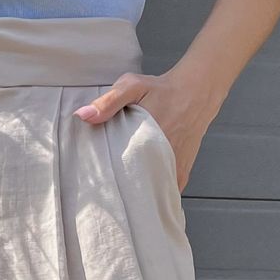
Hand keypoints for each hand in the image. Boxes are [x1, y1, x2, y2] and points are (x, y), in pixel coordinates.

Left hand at [73, 68, 215, 190]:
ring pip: (151, 192)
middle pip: (134, 186)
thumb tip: (83, 115)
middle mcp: (163, 159)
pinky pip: (164, 191)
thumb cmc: (162, 90)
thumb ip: (108, 101)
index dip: (105, 177)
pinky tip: (140, 191)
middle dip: (119, 189)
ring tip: (121, 193)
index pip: (120, 170)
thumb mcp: (132, 86)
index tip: (94, 180)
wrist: (197, 94)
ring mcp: (174, 169)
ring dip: (137, 193)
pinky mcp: (181, 173)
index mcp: (147, 141)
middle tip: (104, 188)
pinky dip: (153, 193)